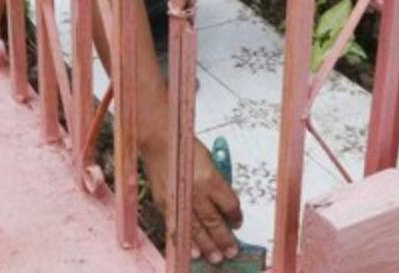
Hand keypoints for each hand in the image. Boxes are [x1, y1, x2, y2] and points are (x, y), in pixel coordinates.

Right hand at [143, 137, 242, 263]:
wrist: (159, 141)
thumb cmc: (184, 147)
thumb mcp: (210, 161)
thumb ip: (217, 183)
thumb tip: (224, 202)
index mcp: (211, 178)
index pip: (229, 204)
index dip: (236, 216)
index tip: (238, 223)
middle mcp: (196, 191)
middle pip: (214, 221)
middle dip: (224, 238)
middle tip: (231, 251)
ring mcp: (179, 199)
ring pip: (196, 228)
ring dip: (207, 245)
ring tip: (215, 257)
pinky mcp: (165, 203)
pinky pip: (178, 226)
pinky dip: (186, 240)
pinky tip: (192, 250)